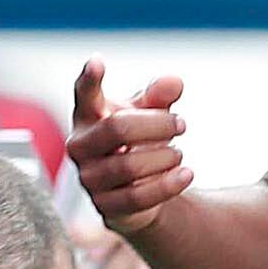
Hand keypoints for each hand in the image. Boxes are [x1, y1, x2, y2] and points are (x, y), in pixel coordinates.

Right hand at [66, 60, 195, 236]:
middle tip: (182, 124)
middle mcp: (81, 147)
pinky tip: (187, 174)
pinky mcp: (105, 207)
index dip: (89, 79)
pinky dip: (168, 184)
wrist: (142, 191)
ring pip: (128, 165)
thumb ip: (159, 97)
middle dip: (157, 124)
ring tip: (179, 154)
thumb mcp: (151, 115)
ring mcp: (89, 179)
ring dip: (164, 156)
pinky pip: (138, 197)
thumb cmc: (139, 142)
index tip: (97, 61)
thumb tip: (173, 82)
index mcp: (89, 117)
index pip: (84, 95)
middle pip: (117, 128)